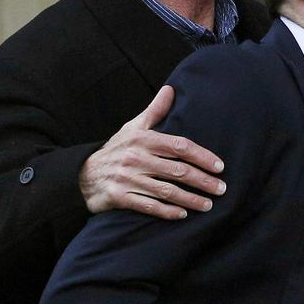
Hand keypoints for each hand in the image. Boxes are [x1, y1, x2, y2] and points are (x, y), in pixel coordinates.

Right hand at [79, 85, 226, 217]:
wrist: (82, 175)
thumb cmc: (115, 150)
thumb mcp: (132, 128)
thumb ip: (155, 111)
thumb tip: (171, 89)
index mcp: (142, 139)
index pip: (179, 146)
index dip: (202, 156)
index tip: (220, 166)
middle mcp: (135, 158)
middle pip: (177, 170)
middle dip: (202, 181)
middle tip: (221, 188)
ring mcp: (127, 178)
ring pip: (166, 191)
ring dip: (190, 199)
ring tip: (208, 205)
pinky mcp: (119, 197)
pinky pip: (148, 206)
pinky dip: (167, 211)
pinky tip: (182, 214)